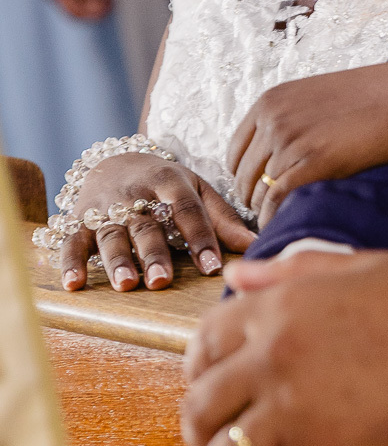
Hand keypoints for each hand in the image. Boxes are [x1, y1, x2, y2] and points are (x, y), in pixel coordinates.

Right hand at [60, 152, 256, 291]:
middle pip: (146, 224)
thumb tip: (258, 244)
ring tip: (126, 284)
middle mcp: (135, 193)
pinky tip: (74, 284)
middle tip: (162, 280)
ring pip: (111, 233)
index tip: (213, 267)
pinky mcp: (79, 218)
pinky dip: (71, 262)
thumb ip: (223, 219)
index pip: (188, 210)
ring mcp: (104, 206)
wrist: (115, 160)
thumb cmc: (166, 184)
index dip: (201, 237)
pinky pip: (72, 240)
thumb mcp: (197, 190)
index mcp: (170, 181)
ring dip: (117, 259)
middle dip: (154, 252)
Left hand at [181, 249, 387, 445]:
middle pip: (202, 410)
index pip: (204, 345)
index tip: (211, 399)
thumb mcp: (359, 268)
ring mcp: (291, 408)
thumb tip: (237, 277)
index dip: (198, 377)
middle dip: (203, 442)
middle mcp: (270, 355)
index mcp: (278, 306)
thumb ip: (294, 273)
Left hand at [228, 61, 387, 252]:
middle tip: (280, 213)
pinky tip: (289, 224)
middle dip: (257, 197)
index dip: (249, 177)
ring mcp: (289, 140)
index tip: (268, 191)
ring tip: (290, 219)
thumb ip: (293, 121)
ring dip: (267, 211)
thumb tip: (278, 155)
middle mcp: (273, 119)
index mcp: (271, 101)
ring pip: (256, 192)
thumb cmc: (376, 104)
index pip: (234, 152)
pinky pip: (274, 202)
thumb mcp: (322, 100)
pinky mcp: (310, 162)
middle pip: (242, 176)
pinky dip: (275, 219)